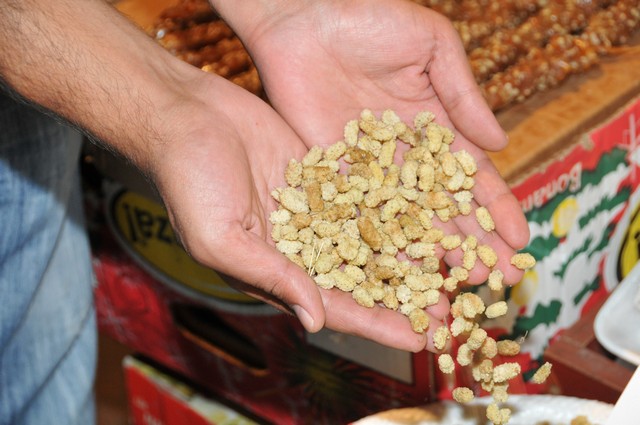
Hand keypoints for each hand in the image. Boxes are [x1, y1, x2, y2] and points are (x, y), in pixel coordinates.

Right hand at [148, 71, 444, 350]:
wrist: (186, 115)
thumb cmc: (189, 180)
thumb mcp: (221, 238)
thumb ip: (271, 278)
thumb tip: (316, 322)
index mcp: (274, 270)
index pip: (334, 306)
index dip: (377, 325)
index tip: (419, 340)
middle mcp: (300, 243)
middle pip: (362, 278)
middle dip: (405, 297)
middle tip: (452, 312)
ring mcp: (314, 207)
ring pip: (371, 237)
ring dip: (409, 254)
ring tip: (454, 267)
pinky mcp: (322, 172)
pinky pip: (365, 193)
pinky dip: (396, 204)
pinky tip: (431, 212)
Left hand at [218, 0, 529, 285]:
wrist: (304, 17)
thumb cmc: (371, 19)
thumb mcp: (432, 45)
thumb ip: (463, 94)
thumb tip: (501, 145)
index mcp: (435, 127)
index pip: (473, 177)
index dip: (498, 209)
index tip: (520, 242)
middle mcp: (404, 156)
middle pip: (444, 208)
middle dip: (474, 244)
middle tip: (499, 282)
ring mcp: (367, 167)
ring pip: (405, 220)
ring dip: (431, 254)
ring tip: (456, 288)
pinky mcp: (331, 171)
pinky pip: (357, 211)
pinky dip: (376, 242)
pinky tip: (396, 271)